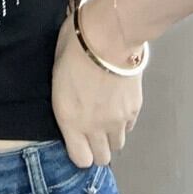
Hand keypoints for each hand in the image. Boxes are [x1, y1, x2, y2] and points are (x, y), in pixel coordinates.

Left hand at [51, 0, 143, 167]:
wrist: (108, 34)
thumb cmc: (74, 46)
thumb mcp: (57, 72)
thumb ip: (65, 97)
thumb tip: (71, 100)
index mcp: (69, 118)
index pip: (80, 159)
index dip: (79, 150)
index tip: (77, 137)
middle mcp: (94, 127)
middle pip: (101, 158)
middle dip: (96, 147)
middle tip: (92, 128)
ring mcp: (118, 121)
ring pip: (118, 145)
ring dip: (110, 135)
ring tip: (105, 114)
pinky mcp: (135, 110)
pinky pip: (129, 127)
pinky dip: (123, 121)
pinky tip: (117, 102)